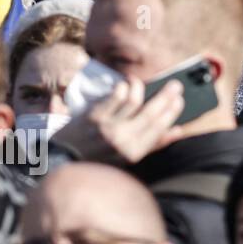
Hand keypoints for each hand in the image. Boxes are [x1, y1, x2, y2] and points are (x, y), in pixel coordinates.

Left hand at [52, 77, 184, 164]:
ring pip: (134, 100)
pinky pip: (114, 96)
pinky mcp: (93, 117)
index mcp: (133, 152)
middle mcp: (122, 140)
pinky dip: (123, 87)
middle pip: (150, 112)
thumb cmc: (99, 160)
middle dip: (165, 96)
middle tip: (175, 85)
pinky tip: (124, 84)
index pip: (158, 127)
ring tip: (141, 82)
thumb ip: (154, 144)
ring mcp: (107, 127)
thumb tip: (178, 131)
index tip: (179, 99)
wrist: (63, 161)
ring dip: (141, 87)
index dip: (171, 111)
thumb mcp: (129, 158)